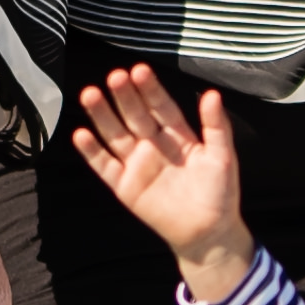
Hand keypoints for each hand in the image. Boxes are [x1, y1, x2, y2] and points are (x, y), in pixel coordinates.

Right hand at [67, 65, 254, 303]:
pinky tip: (81, 134)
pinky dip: (92, 151)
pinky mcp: (124, 186)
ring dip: (102, 115)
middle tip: (115, 77)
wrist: (209, 233)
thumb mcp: (223, 156)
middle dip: (124, 96)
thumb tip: (213, 94)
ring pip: (115, 134)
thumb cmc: (220, 194)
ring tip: (90, 94)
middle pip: (135, 115)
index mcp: (177, 135)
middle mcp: (153, 145)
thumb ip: (216, 126)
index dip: (150, 89)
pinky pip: (105, 166)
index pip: (161, 106)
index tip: (139, 70)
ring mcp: (137, 164)